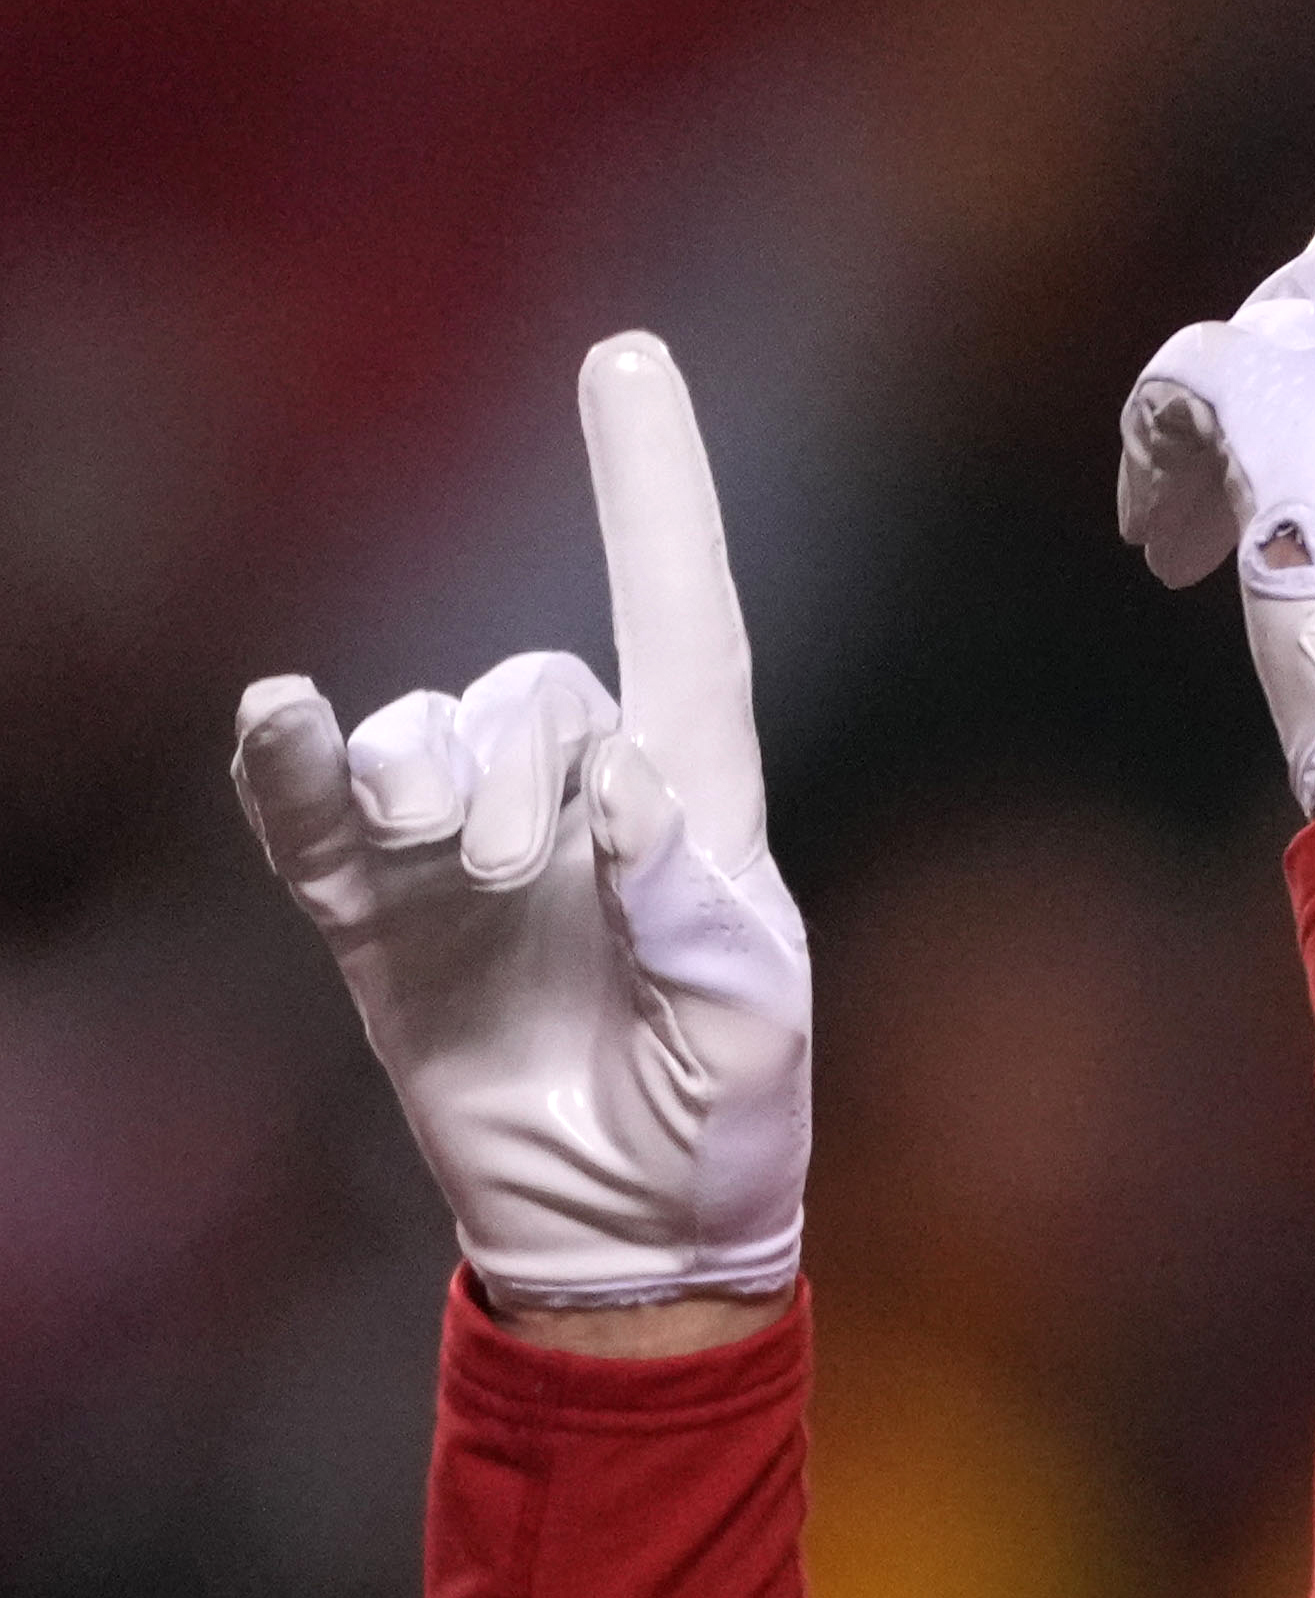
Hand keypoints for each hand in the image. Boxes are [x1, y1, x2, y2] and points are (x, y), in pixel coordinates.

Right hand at [232, 337, 808, 1311]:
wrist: (629, 1240)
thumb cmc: (723, 1127)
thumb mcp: (752, 1026)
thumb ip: (697, 906)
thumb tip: (620, 789)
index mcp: (694, 814)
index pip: (683, 626)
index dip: (656, 496)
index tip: (626, 357)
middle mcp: (575, 806)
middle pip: (534, 691)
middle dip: (517, 755)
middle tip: (511, 864)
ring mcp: (466, 857)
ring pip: (431, 739)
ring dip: (430, 769)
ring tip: (445, 857)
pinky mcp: (377, 920)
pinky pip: (318, 817)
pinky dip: (292, 764)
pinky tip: (279, 720)